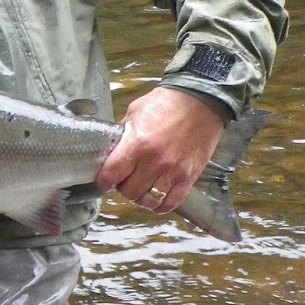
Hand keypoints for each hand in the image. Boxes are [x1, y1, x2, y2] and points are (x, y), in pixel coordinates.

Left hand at [95, 86, 224, 213]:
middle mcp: (154, 161)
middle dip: (123, 188)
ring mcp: (173, 171)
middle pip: (129, 191)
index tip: (104, 181)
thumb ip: (123, 133)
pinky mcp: (189, 176)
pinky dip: (161, 205)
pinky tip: (157, 199)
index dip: (104, 181)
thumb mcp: (135, 112)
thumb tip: (112, 150)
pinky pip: (171, 202)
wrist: (200, 100)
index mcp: (137, 143)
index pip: (112, 174)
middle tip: (125, 180)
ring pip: (149, 200)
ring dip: (141, 197)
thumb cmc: (167, 102)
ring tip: (141, 189)